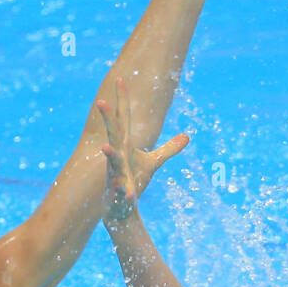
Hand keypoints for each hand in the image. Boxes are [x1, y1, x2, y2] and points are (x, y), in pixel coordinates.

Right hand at [97, 77, 188, 223]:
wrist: (120, 207)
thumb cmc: (133, 180)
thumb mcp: (153, 163)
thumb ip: (169, 148)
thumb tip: (187, 136)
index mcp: (124, 146)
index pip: (122, 119)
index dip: (122, 100)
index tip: (120, 79)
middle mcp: (117, 156)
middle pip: (112, 134)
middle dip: (107, 118)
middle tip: (100, 101)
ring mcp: (115, 174)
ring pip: (111, 161)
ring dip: (109, 154)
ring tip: (104, 148)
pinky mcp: (118, 192)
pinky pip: (121, 191)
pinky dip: (124, 192)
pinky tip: (127, 193)